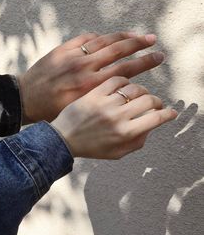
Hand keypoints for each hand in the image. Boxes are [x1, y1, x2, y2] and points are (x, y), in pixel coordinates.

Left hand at [18, 32, 163, 123]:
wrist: (26, 99)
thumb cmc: (53, 110)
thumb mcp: (80, 110)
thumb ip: (101, 99)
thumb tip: (121, 90)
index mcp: (91, 86)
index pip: (124, 70)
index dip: (144, 62)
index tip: (158, 57)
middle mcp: (85, 67)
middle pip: (118, 50)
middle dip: (139, 45)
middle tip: (154, 41)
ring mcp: (73, 55)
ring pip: (104, 40)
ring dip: (123, 36)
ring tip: (137, 35)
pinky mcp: (63, 49)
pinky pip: (85, 38)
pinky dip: (99, 37)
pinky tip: (108, 37)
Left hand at [51, 77, 176, 158]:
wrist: (63, 137)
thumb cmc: (90, 147)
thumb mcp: (116, 154)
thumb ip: (137, 142)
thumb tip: (151, 127)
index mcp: (125, 133)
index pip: (156, 118)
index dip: (168, 114)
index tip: (171, 112)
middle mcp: (117, 116)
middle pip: (148, 99)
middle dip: (157, 101)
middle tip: (155, 103)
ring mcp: (105, 102)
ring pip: (134, 87)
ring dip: (141, 90)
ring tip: (138, 94)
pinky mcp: (94, 92)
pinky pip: (116, 80)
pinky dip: (124, 81)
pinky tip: (123, 86)